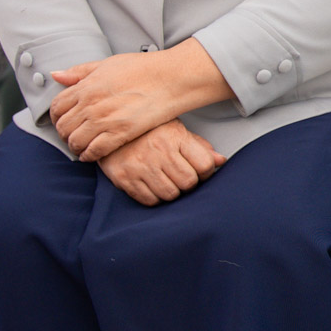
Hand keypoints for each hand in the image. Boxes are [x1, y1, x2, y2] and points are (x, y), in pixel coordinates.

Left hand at [50, 39, 234, 160]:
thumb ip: (80, 71)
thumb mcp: (108, 64)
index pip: (56, 107)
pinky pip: (94, 151)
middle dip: (64, 134)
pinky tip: (92, 154)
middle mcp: (91, 104)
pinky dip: (89, 156)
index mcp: (86, 86)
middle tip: (72, 136)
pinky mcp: (120, 133)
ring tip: (82, 147)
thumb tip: (57, 75)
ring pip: (75, 141)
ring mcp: (104, 120)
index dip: (56, 117)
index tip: (63, 120)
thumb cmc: (145, 69)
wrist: (172, 78)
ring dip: (75, 147)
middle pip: (63, 127)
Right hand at [97, 120, 225, 205]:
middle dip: (189, 184)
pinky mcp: (124, 178)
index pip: (204, 165)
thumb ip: (199, 147)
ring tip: (167, 181)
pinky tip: (152, 185)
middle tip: (182, 178)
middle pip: (188, 182)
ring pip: (170, 194)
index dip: (206, 172)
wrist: (109, 129)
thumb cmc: (149, 131)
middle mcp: (158, 151)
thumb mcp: (176, 131)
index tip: (200, 171)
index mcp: (175, 137)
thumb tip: (221, 161)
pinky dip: (155, 197)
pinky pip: (149, 200)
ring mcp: (140, 166)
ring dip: (172, 191)